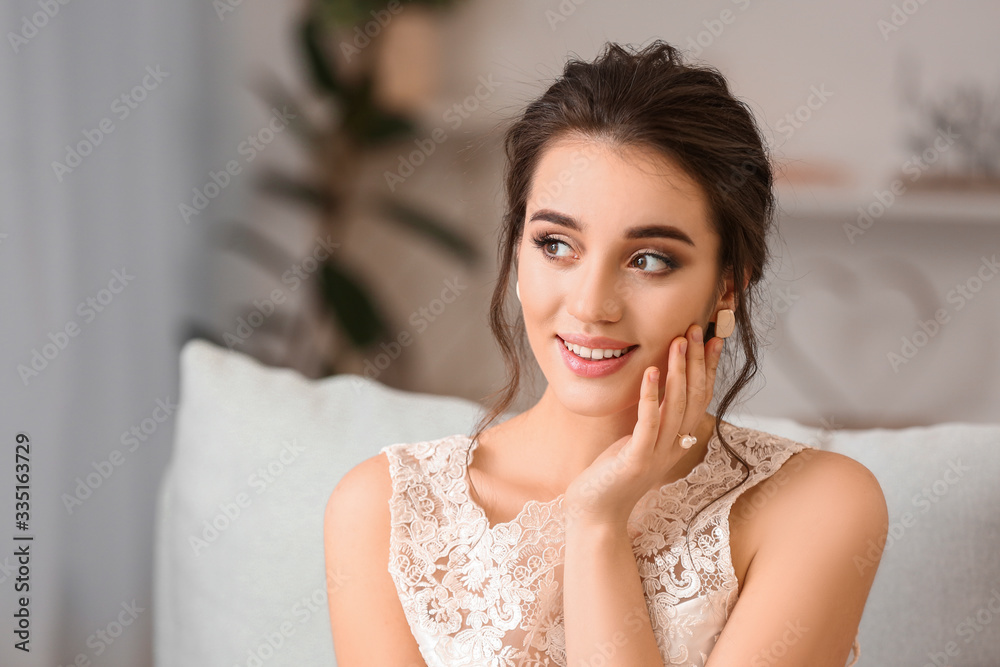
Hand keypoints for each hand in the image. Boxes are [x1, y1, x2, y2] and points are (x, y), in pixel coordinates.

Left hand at [563, 323, 723, 530]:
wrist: (595, 514)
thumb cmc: (611, 475)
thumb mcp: (637, 440)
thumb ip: (652, 418)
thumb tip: (657, 383)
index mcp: (677, 442)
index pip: (701, 398)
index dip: (708, 369)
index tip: (713, 339)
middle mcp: (674, 448)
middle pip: (695, 398)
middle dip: (696, 362)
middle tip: (697, 330)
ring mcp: (656, 455)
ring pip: (676, 407)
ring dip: (678, 372)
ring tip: (677, 342)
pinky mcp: (635, 460)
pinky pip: (648, 423)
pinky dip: (651, 396)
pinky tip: (650, 371)